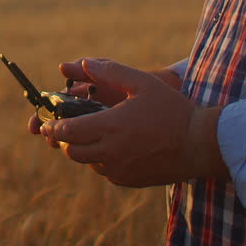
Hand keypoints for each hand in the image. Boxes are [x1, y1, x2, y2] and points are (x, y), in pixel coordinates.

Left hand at [39, 58, 225, 187]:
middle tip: (64, 128)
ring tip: (90, 134)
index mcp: (110, 126)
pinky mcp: (128, 180)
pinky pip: (104, 172)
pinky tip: (111, 146)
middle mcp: (110, 152)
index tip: (46, 122)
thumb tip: (83, 64)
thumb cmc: (172, 110)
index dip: (53, 127)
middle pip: (72, 150)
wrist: (199, 144)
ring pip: (87, 162)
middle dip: (64, 139)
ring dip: (82, 149)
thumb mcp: (143, 83)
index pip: (68, 131)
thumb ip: (111, 72)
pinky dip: (100, 160)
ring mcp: (119, 169)